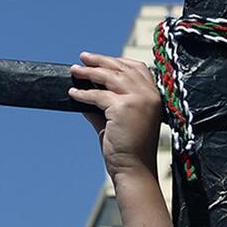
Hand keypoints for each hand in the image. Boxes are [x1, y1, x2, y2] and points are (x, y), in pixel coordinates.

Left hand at [70, 52, 164, 178]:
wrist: (134, 169)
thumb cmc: (128, 149)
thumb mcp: (118, 121)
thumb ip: (105, 106)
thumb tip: (85, 92)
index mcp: (154, 96)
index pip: (138, 68)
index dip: (118, 61)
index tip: (100, 60)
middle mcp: (149, 95)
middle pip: (122, 68)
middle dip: (101, 61)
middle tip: (83, 57)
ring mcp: (138, 100)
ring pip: (110, 77)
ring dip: (89, 72)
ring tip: (75, 70)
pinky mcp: (124, 108)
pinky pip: (98, 96)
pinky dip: (83, 94)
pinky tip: (73, 94)